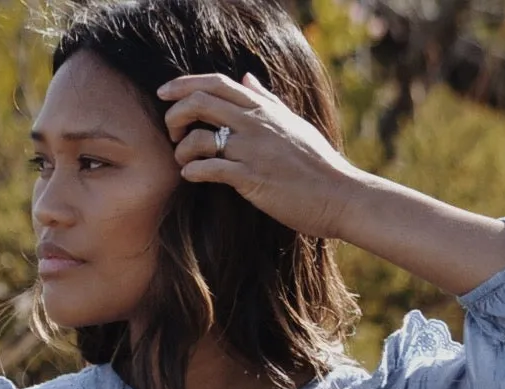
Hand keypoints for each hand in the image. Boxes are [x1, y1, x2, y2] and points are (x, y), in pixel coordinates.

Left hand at [156, 71, 361, 240]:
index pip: (215, 83)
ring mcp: (252, 150)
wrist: (339, 194)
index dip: (184, 84)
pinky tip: (191, 176)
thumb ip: (267, 99)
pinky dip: (192, 171)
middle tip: (171, 130)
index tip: (165, 93)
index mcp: (263, 108)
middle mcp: (254, 123)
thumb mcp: (292, 122)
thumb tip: (247, 77)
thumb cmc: (317, 163)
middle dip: (175, 114)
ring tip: (183, 161)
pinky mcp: (251, 178)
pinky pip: (209, 168)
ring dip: (180, 148)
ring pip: (199, 137)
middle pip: (200, 102)